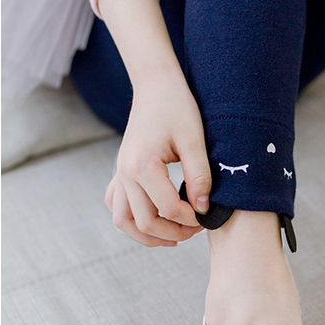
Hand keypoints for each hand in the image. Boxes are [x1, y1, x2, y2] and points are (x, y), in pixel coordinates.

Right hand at [105, 72, 210, 246]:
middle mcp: (125, 173)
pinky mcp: (120, 172)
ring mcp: (119, 173)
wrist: (155, 86)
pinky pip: (116, 206)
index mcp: (143, 165)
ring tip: (174, 238)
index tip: (208, 216)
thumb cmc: (177, 108)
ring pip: (123, 221)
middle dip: (174, 232)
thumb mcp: (195, 140)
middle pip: (144, 222)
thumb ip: (199, 176)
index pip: (168, 208)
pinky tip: (154, 221)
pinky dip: (132, 221)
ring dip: (148, 236)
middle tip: (197, 230)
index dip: (191, 219)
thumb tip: (203, 208)